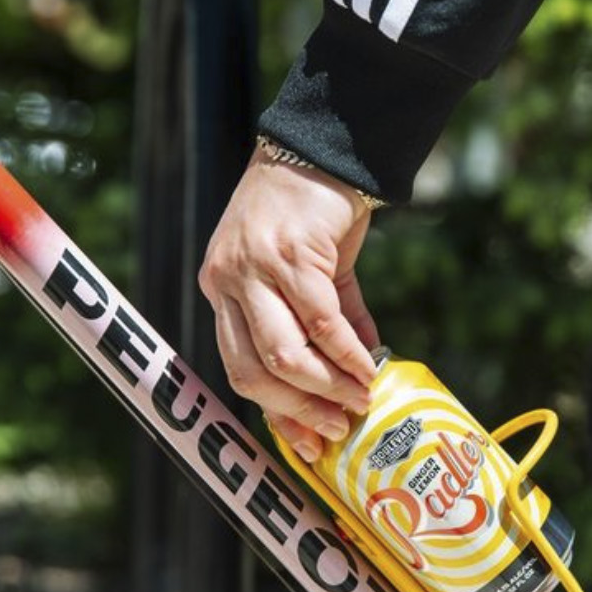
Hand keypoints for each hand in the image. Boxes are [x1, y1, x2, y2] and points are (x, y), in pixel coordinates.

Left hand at [199, 148, 380, 461]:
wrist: (324, 149)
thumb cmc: (313, 209)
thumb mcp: (308, 270)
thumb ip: (332, 323)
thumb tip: (358, 375)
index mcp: (222, 288)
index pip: (237, 367)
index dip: (276, 411)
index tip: (308, 443)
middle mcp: (226, 281)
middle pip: (253, 372)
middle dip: (300, 409)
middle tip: (339, 427)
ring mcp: (254, 269)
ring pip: (285, 356)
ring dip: (327, 388)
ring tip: (360, 400)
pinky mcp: (290, 256)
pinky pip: (321, 323)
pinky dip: (347, 355)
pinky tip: (368, 367)